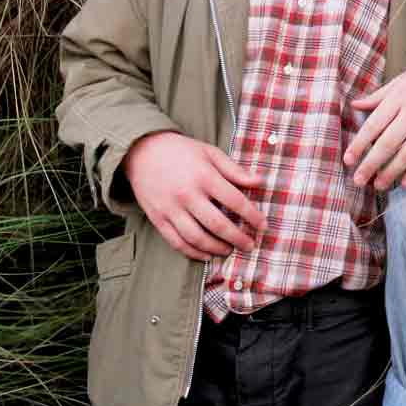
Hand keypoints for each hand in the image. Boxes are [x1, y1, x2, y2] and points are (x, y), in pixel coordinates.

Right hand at [122, 131, 265, 260]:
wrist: (142, 151)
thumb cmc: (182, 151)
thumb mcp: (211, 153)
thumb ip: (235, 170)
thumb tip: (260, 181)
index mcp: (204, 176)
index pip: (235, 201)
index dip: (252, 216)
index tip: (263, 226)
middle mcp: (188, 194)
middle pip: (218, 224)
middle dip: (238, 238)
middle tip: (250, 245)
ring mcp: (171, 209)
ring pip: (197, 238)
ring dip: (217, 248)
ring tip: (230, 250)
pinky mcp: (158, 219)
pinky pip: (177, 242)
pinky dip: (193, 253)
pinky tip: (207, 254)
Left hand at [343, 51, 405, 189]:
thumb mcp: (402, 79)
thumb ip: (378, 95)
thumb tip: (354, 105)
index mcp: (399, 97)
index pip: (374, 124)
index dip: (359, 144)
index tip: (348, 160)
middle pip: (388, 143)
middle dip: (371, 164)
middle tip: (358, 180)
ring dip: (391, 172)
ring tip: (378, 185)